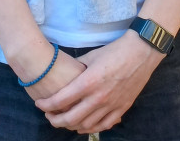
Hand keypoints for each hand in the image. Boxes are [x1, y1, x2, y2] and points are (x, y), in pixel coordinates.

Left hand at [34, 30, 163, 133]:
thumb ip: (77, 69)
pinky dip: (91, 128)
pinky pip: (104, 126)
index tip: (39, 104)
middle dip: (55, 120)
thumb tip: (66, 75)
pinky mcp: (122, 109)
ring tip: (64, 120)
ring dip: (72, 126)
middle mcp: (98, 97)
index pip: (61, 100)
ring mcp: (111, 105)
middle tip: (48, 116)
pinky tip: (84, 126)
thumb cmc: (114, 51)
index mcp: (88, 82)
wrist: (141, 53)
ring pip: (86, 125)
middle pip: (71, 118)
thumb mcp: (91, 56)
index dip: (47, 105)